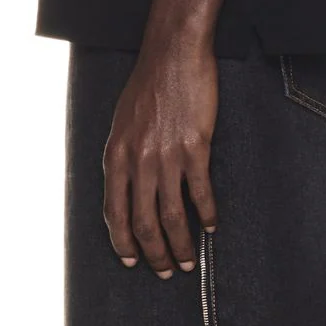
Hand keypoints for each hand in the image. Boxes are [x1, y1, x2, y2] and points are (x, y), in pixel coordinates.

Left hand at [102, 33, 218, 275]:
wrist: (172, 55)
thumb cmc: (147, 87)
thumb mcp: (121, 125)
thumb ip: (124, 159)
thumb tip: (129, 190)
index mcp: (115, 156)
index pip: (114, 213)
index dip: (123, 242)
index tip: (132, 260)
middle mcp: (137, 161)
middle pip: (144, 222)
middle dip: (155, 253)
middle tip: (167, 270)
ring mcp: (166, 156)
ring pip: (172, 216)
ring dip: (182, 245)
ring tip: (191, 261)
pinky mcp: (195, 148)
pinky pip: (200, 193)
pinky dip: (207, 215)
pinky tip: (211, 227)